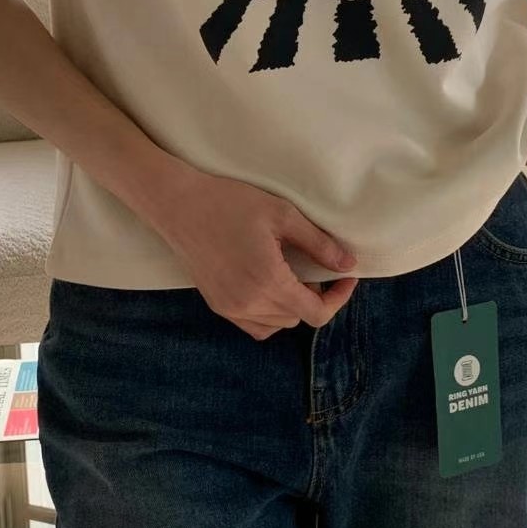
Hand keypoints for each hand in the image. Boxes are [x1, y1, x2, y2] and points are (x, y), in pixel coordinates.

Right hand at [152, 169, 358, 339]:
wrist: (178, 204)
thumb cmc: (230, 202)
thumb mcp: (282, 215)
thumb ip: (318, 244)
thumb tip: (348, 265)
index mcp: (268, 281)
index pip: (315, 313)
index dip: (338, 299)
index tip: (345, 277)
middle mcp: (248, 303)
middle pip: (298, 319)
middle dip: (315, 298)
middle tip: (315, 268)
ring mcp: (229, 307)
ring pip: (276, 326)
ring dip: (292, 307)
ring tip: (291, 276)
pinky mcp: (216, 305)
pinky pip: (254, 325)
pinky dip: (269, 315)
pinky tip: (269, 288)